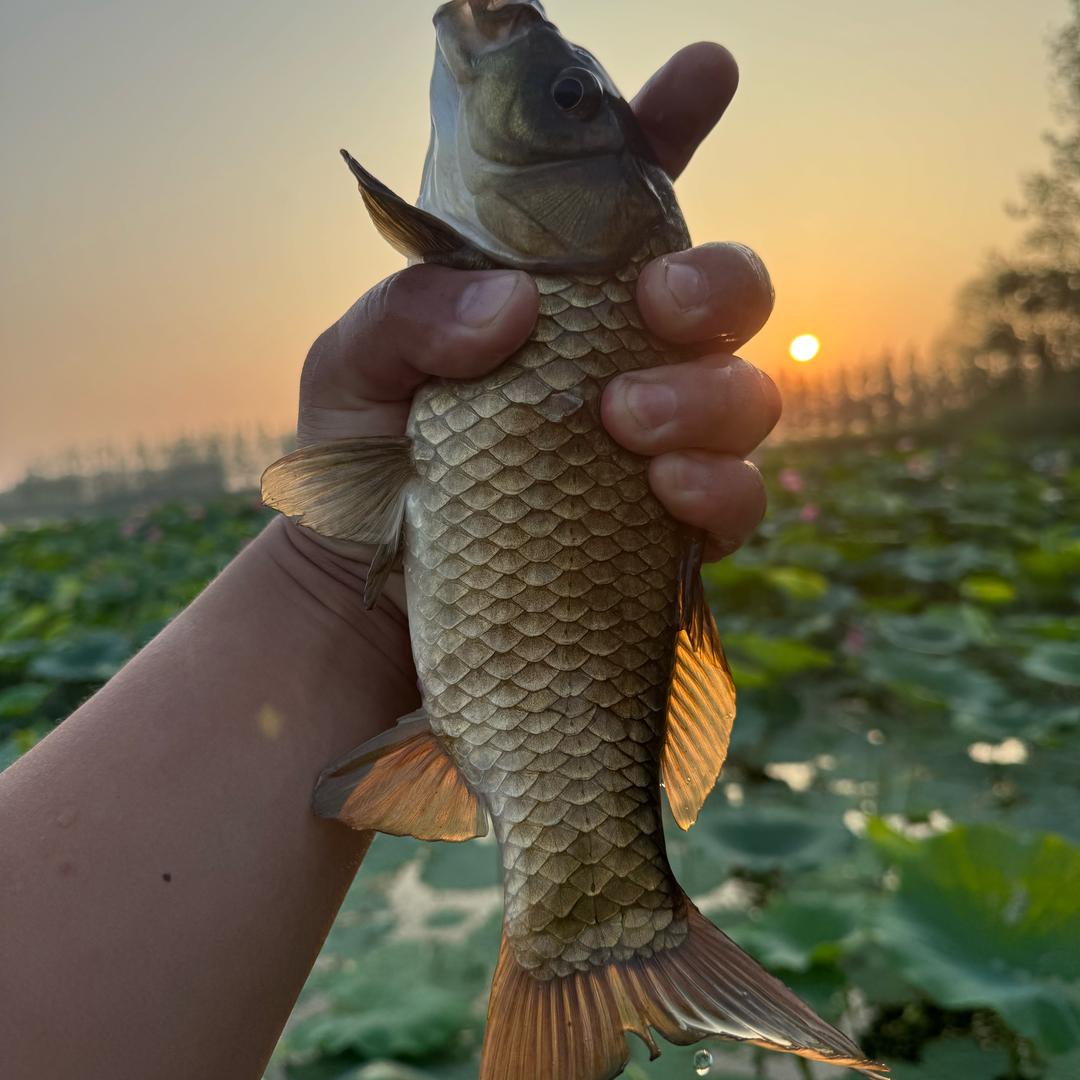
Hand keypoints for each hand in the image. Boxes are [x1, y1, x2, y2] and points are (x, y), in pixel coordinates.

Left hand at [293, 43, 778, 591]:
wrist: (367, 593)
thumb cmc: (361, 462)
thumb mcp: (352, 368)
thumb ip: (407, 313)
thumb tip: (514, 303)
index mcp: (554, 297)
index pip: (627, 197)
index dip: (672, 126)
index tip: (706, 70)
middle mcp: (618, 360)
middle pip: (725, 292)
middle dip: (717, 282)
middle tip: (655, 304)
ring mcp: (653, 445)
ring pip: (746, 392)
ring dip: (706, 394)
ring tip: (623, 419)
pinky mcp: (664, 529)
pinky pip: (735, 499)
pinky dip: (718, 488)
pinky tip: (665, 489)